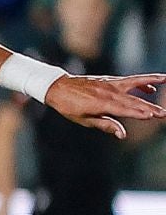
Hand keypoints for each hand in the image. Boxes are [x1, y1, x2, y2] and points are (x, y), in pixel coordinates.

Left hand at [44, 72, 165, 137]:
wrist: (58, 87)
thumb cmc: (69, 106)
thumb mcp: (84, 120)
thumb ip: (105, 125)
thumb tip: (122, 134)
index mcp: (101, 103)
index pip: (124, 109)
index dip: (138, 113)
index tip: (151, 116)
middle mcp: (108, 92)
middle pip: (133, 100)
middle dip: (149, 107)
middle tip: (164, 113)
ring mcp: (110, 84)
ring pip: (135, 84)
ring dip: (152, 83)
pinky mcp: (109, 80)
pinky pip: (129, 80)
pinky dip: (141, 82)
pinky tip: (152, 88)